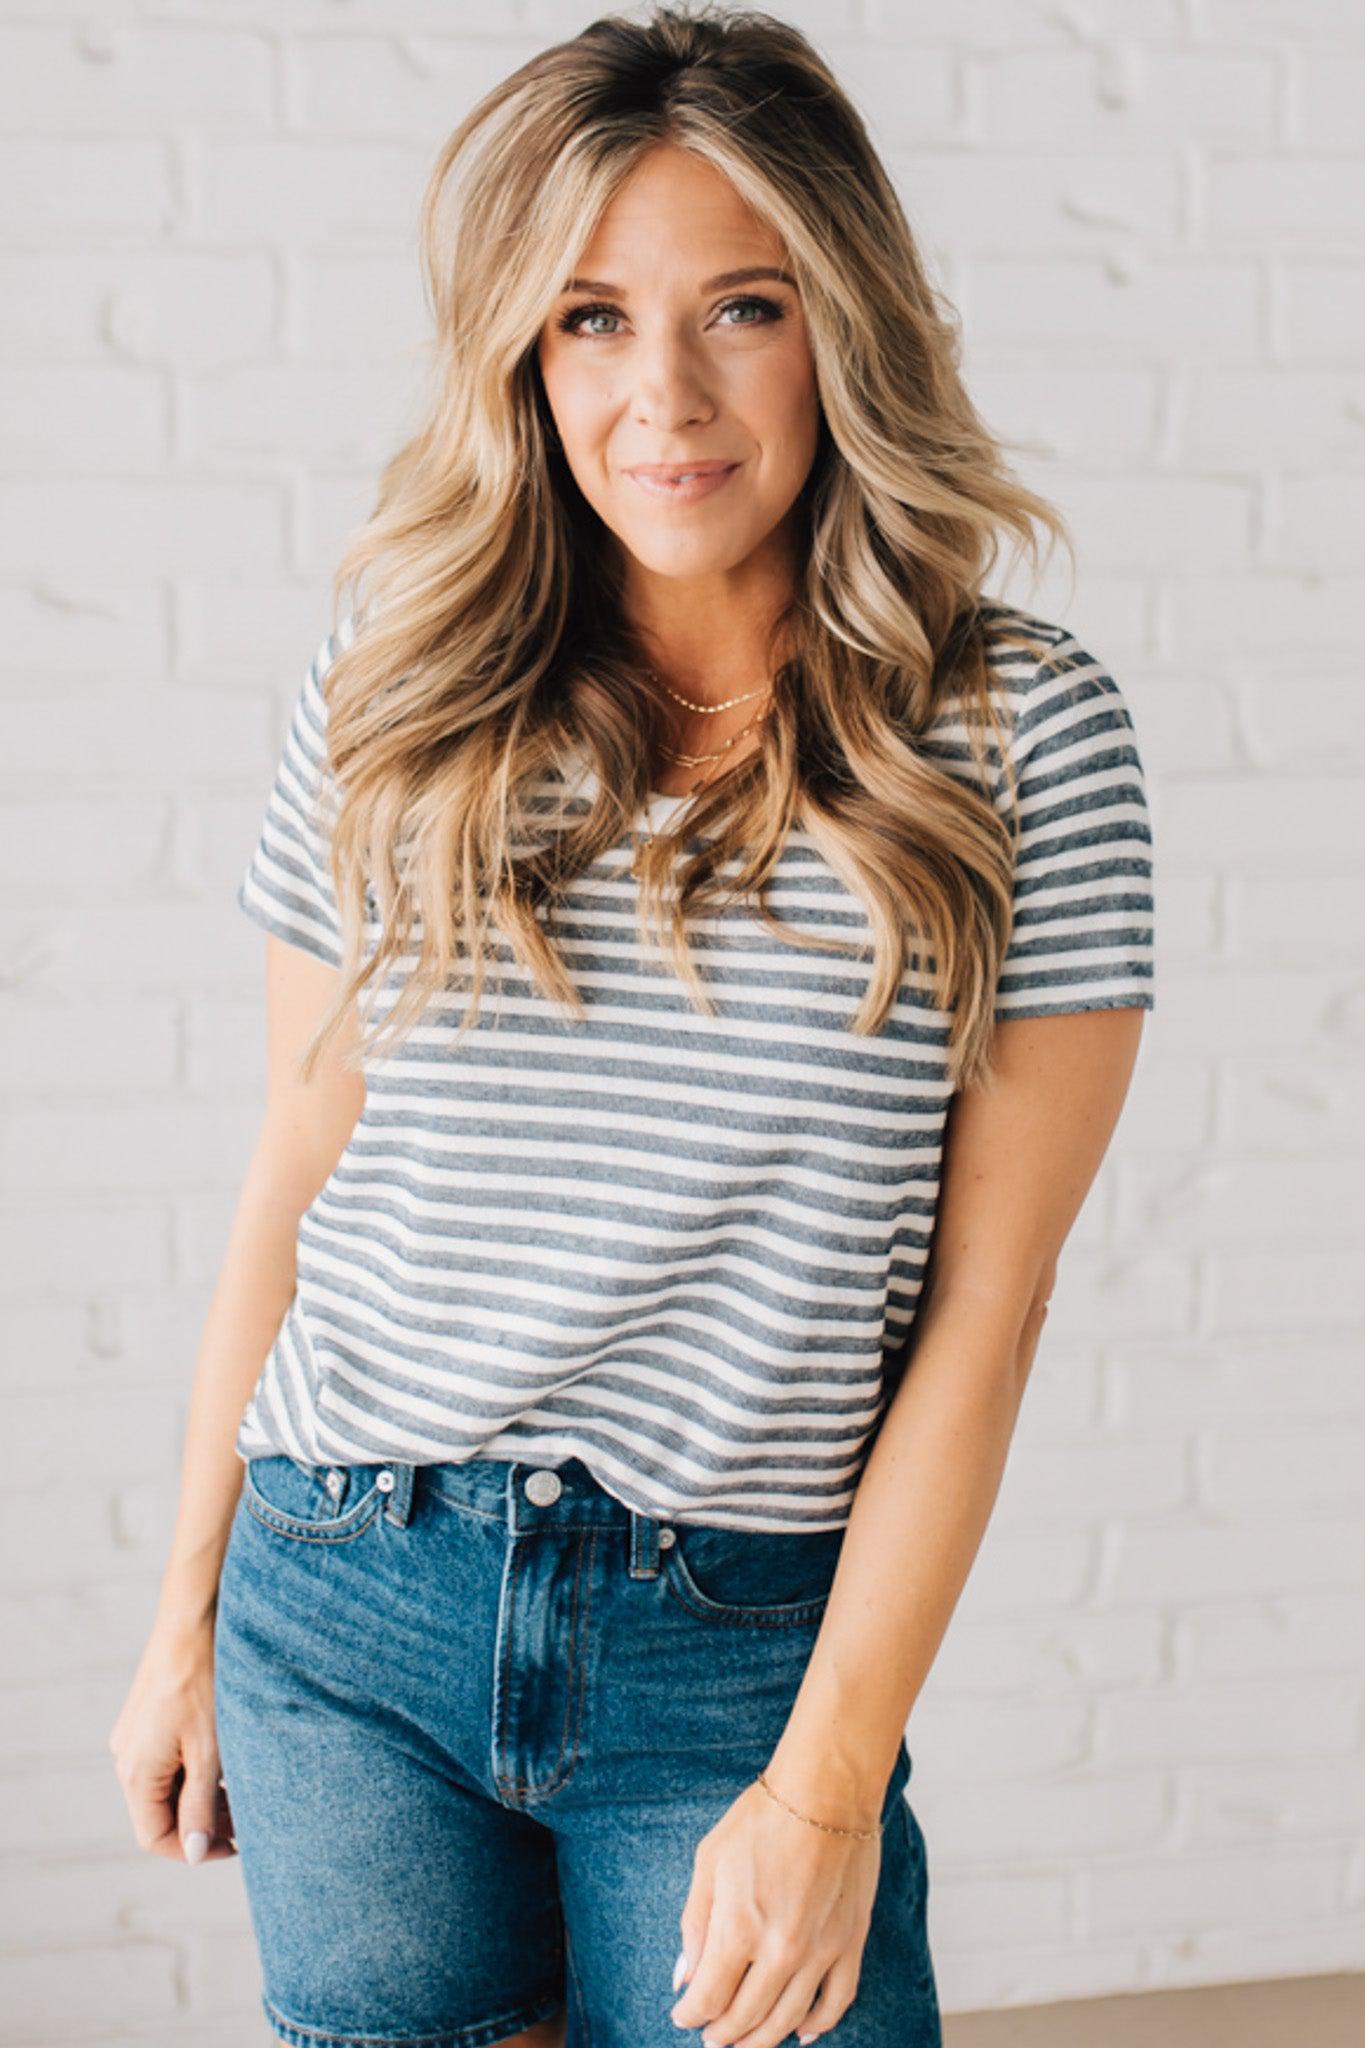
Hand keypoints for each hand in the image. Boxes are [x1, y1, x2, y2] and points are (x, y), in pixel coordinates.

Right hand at [107, 1619, 236, 1865]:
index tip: (234, 1846)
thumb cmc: (204, 1685)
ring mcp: (134, 1737)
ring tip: (240, 1793)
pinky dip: (193, 1772)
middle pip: (159, 1812)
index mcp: (135, 1773)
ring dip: (200, 1798)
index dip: (194, 1849)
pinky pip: (166, 1761)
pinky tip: (225, 1763)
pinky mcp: (146, 1719)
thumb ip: (199, 1807)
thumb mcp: (209, 1753)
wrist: (193, 1622)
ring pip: (165, 1786)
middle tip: (245, 1821)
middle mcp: (126, 1758)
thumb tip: (193, 1854)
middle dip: (201, 1823)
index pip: (155, 1837)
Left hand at [669, 1773, 883, 2046]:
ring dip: (761, 2040)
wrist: (826, 1791)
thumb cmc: (761, 1819)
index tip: (682, 2016)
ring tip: (743, 2043)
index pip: (708, 1998)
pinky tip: (801, 2032)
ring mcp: (821, 1951)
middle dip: (721, 2034)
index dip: (690, 2014)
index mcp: (739, 1929)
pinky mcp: (851, 1942)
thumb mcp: (709, 1862)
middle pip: (745, 2018)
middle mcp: (781, 1950)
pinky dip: (818, 2026)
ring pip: (787, 2021)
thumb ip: (695, 1925)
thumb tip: (685, 1978)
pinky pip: (836, 2002)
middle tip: (710, 2037)